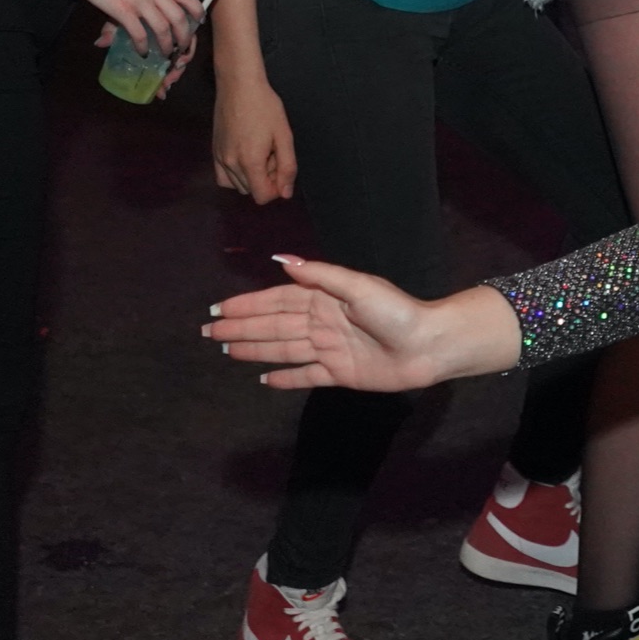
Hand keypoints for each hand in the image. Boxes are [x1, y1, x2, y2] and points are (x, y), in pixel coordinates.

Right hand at [64, 0, 204, 64]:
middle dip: (184, 35)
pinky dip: (143, 46)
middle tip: (182, 46)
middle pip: (178, 16)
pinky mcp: (123, 10)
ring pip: (163, 28)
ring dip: (167, 44)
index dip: (196, 9)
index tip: (199, 21)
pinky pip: (140, 33)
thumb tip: (151, 11)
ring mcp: (139, 0)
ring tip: (166, 53)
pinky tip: (143, 52)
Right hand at [203, 260, 512, 391]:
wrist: (429, 345)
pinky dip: (285, 378)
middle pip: (273, 325)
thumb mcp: (357, 285)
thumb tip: (280, 261)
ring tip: (226, 350)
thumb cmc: (397, 311)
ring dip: (254, 349)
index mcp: (324, 299)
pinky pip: (305, 376)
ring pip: (282, 349)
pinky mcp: (339, 374)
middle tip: (209, 331)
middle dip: (241, 326)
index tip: (218, 308)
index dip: (247, 304)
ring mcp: (329, 349)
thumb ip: (319, 275)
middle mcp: (322, 323)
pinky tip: (264, 378)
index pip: (276, 301)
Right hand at [213, 73, 298, 201]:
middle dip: (265, 179)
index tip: (281, 166)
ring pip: (238, 186)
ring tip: (259, 151)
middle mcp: (231, 164)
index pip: (262, 196)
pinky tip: (245, 157)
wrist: (238, 85)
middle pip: (251, 191)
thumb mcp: (284, 135)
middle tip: (271, 152)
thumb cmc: (265, 106)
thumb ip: (287, 167)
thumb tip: (286, 194)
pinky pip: (223, 178)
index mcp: (250, 161)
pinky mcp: (213, 152)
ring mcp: (219, 158)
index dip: (276, 188)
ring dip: (251, 176)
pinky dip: (236, 175)